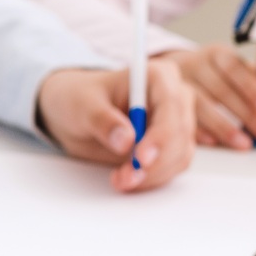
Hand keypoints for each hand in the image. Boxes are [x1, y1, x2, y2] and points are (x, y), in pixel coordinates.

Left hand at [34, 61, 195, 191]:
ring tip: (121, 179)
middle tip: (126, 177)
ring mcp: (175, 123)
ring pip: (179, 155)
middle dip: (155, 162)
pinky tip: (127, 179)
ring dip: (152, 174)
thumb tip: (126, 141)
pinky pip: (171, 167)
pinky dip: (151, 178)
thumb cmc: (80, 99)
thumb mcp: (82, 106)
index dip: (160, 135)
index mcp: (157, 76)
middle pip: (180, 134)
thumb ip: (103, 120)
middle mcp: (173, 98)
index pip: (171, 104)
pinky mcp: (171, 146)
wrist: (75, 114)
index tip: (141, 158)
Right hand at [156, 44, 255, 147]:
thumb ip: (255, 77)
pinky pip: (184, 117)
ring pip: (201, 104)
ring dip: (224, 126)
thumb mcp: (232, 66)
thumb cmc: (213, 72)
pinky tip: (214, 142)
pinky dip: (200, 130)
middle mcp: (196, 65)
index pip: (232, 67)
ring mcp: (180, 84)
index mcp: (216, 54)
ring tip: (242, 143)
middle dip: (243, 113)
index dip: (247, 86)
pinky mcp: (168, 101)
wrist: (174, 69)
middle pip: (220, 89)